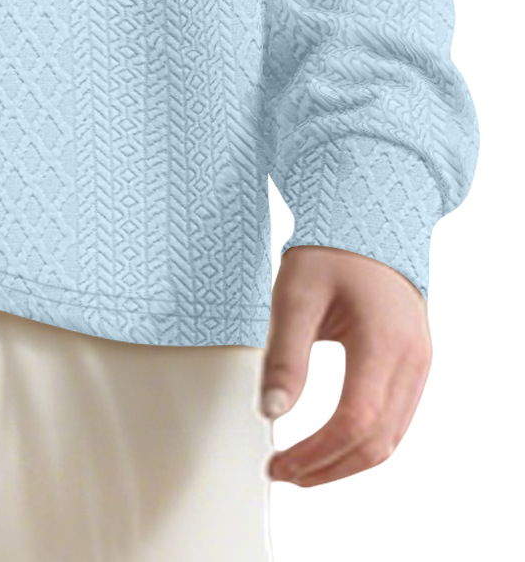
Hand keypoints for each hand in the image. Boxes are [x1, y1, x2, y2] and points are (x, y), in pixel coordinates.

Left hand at [261, 244, 432, 486]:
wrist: (368, 219)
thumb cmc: (331, 249)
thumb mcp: (295, 294)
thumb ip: (285, 354)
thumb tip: (271, 411)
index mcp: (383, 342)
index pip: (354, 421)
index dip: (315, 453)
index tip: (278, 463)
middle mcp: (411, 360)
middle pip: (377, 442)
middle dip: (328, 468)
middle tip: (285, 473)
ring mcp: (420, 364)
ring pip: (391, 438)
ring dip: (347, 462)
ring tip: (303, 466)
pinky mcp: (415, 364)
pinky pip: (396, 420)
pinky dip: (365, 442)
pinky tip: (332, 443)